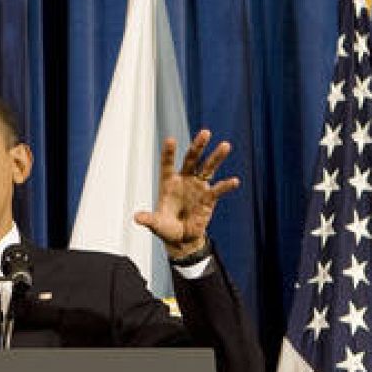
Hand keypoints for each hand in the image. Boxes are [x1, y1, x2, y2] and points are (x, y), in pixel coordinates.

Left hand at [134, 130, 239, 258]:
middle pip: (192, 159)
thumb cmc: (166, 228)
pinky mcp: (209, 197)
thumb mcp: (157, 224)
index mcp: (168, 182)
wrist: (182, 238)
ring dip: (216, 157)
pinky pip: (218, 189)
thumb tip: (136, 218)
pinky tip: (234, 181)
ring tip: (225, 145)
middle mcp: (184, 180)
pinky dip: (226, 185)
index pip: (168, 164)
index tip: (171, 140)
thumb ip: (149, 220)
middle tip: (206, 132)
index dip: (169, 153)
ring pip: (208, 168)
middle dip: (198, 146)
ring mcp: (198, 186)